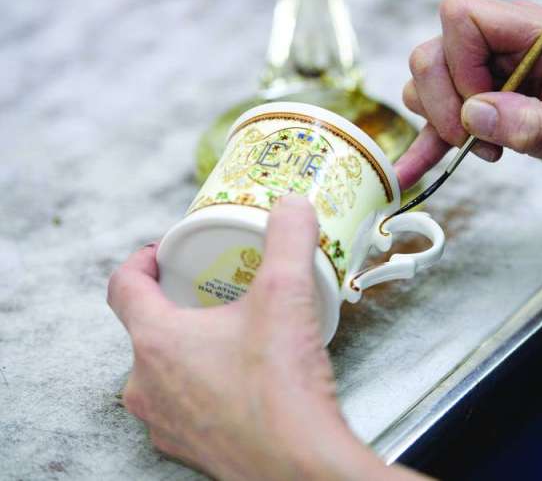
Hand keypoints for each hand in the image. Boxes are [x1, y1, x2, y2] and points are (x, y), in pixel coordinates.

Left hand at [107, 196, 418, 479]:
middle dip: (178, 305)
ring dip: (190, 348)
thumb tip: (292, 206)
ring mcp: (165, 422)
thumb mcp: (288, 294)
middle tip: (213, 292)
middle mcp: (148, 385)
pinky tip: (242, 381)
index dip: (140, 261)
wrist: (298, 465)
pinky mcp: (189, 447)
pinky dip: (204, 386)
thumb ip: (289, 238)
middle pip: (146, 329)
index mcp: (157, 341)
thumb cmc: (281, 387)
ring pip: (164, 370)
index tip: (162, 254)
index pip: (123, 287)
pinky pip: (184, 405)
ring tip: (232, 336)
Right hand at [394, 0, 541, 188]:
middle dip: (444, 104)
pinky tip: (411, 171)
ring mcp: (487, 68)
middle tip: (479, 142)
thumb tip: (475, 115)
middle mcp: (504, 42)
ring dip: (442, 122)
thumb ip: (534, 125)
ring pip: (426, 80)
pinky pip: (437, 112)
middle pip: (433, 52)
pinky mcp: (481, 98)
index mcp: (534, 31)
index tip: (486, 110)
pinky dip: (425, 142)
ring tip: (486, 151)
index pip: (462, 18)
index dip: (460, 67)